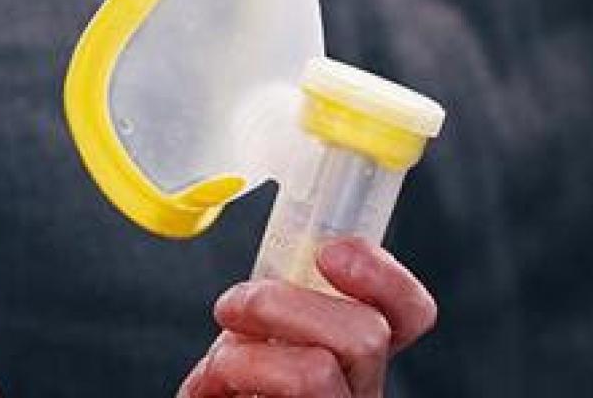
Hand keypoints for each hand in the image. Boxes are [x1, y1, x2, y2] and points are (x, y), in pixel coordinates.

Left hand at [178, 238, 437, 396]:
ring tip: (219, 366)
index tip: (329, 254)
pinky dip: (219, 381)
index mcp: (355, 358)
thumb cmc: (233, 381)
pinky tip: (215, 390)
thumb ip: (280, 299)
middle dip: (281, 304)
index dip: (385, 278)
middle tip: (231, 307)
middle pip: (366, 335)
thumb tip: (282, 238)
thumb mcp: (255, 328)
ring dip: (243, 355)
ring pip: (314, 373)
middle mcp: (360, 391)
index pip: (407, 314)